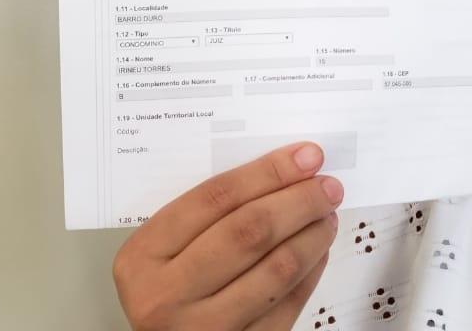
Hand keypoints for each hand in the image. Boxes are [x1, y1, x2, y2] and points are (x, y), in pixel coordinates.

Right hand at [112, 143, 341, 329]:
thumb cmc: (159, 291)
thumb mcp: (158, 252)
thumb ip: (203, 218)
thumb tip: (277, 176)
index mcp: (144, 255)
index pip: (215, 199)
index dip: (268, 173)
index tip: (305, 157)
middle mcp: (169, 294)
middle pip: (249, 231)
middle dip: (298, 201)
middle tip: (327, 186)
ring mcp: (204, 327)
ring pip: (276, 269)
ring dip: (312, 236)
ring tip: (326, 216)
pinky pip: (286, 306)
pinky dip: (310, 273)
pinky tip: (318, 252)